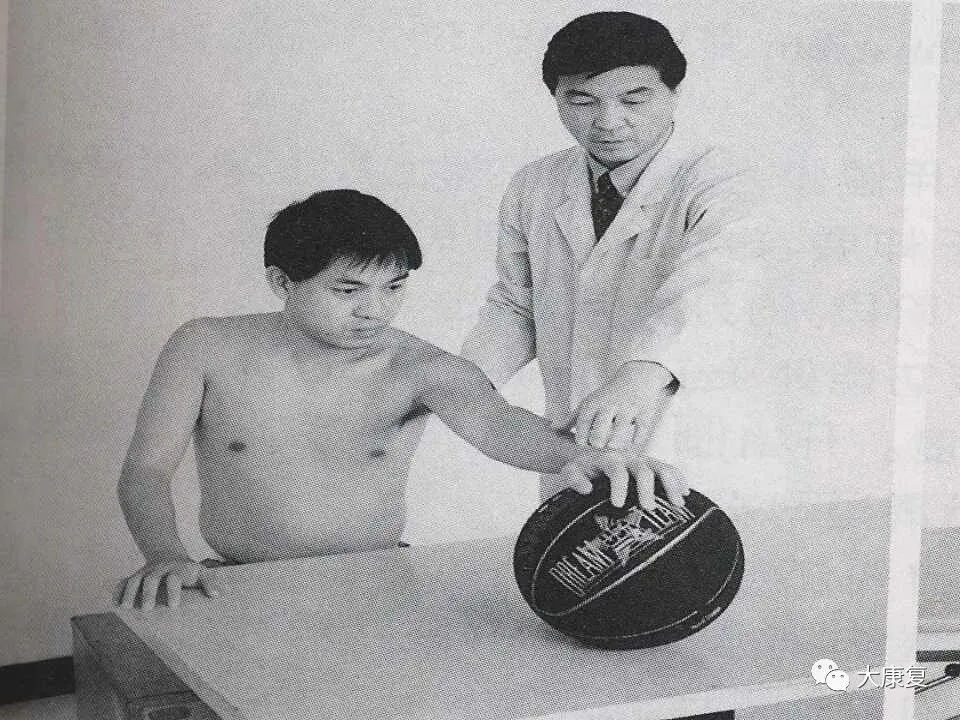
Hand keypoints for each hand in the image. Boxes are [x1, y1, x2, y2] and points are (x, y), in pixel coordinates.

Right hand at [118, 556, 220, 609]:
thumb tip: (217, 595)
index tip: (173, 606)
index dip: (173, 591)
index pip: (174, 579)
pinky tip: (115, 604)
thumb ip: (210, 582)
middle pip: (151, 579)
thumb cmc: (188, 571)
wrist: (169, 556)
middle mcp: (158, 570)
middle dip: (149, 593)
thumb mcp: (201, 573)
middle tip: (148, 609)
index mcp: (176, 570)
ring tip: (126, 607)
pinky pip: (123, 581)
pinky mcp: (134, 577)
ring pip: (135, 579)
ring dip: (130, 592)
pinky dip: (118, 591)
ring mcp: (144, 573)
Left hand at [559, 448, 688, 508]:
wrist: (591, 457)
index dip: (618, 486)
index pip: (616, 470)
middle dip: (647, 489)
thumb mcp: (571, 472)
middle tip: (648, 507)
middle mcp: (629, 457)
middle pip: (643, 469)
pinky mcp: (653, 466)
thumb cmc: (583, 470)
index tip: (617, 504)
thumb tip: (586, 488)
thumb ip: (574, 478)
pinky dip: (679, 479)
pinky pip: (670, 469)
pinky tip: (685, 493)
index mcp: (609, 459)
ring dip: (671, 484)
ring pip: (661, 468)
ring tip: (676, 503)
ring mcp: (643, 460)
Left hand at [560, 362, 674, 449]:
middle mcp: (609, 405)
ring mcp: (628, 408)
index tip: (584, 447)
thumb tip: (552, 429)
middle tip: (599, 449)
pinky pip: (641, 430)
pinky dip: (637, 439)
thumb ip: (571, 418)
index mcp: (593, 404)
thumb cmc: (608, 395)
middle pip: (599, 432)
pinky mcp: (645, 412)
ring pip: (619, 432)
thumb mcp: (588, 403)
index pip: (582, 425)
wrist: (637, 377)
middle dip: (597, 443)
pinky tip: (633, 443)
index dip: (582, 440)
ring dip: (615, 443)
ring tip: (613, 448)